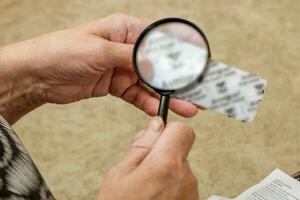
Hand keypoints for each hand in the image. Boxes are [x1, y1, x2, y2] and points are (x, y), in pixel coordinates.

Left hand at [0, 13, 198, 123]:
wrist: (38, 75)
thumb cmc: (62, 51)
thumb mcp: (100, 49)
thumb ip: (131, 57)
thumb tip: (158, 63)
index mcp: (124, 29)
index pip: (158, 40)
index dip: (179, 54)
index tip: (195, 68)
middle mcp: (126, 48)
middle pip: (158, 64)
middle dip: (177, 79)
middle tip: (196, 92)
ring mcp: (121, 68)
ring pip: (150, 83)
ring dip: (166, 95)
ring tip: (185, 106)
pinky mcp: (115, 85)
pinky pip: (136, 95)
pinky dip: (147, 102)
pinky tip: (158, 110)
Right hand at [97, 117, 197, 199]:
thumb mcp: (119, 175)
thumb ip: (141, 147)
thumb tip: (156, 127)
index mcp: (167, 166)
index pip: (183, 131)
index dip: (168, 131)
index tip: (157, 137)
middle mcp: (186, 180)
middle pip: (180, 151)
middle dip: (162, 154)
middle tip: (142, 170)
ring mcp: (192, 195)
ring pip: (181, 170)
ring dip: (166, 174)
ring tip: (146, 191)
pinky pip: (183, 187)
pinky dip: (171, 189)